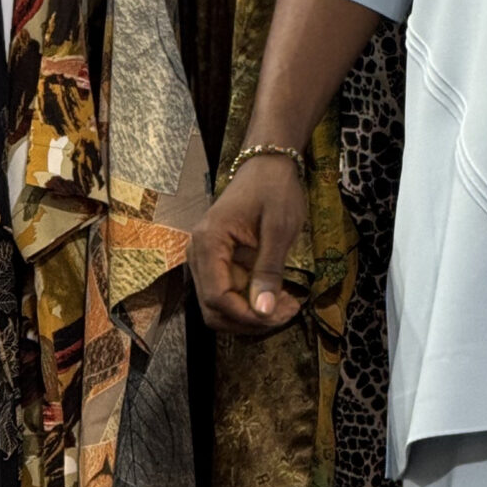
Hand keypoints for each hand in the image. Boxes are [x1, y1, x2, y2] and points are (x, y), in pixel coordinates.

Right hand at [188, 155, 304, 333]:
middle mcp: (197, 253)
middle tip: (288, 311)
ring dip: (251, 315)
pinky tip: (277, 296)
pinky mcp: (217, 263)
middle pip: (214, 309)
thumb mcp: (279, 228)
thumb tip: (264, 311)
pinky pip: (228, 294)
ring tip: (287, 304)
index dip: (247, 315)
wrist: (266, 166)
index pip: (217, 297)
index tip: (279, 315)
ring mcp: (205, 259)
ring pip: (219, 307)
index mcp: (208, 242)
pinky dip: (251, 302)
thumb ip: (269, 269)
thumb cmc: (274, 189)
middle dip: (250, 320)